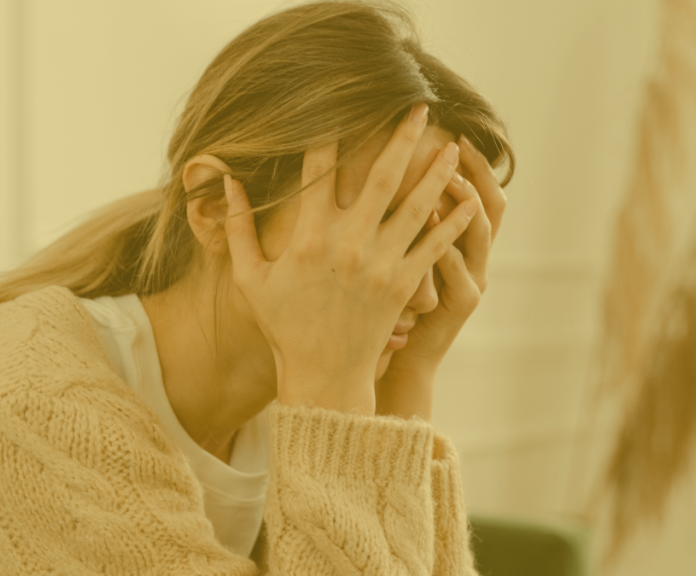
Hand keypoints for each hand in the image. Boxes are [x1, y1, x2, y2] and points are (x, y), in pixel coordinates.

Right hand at [222, 103, 481, 415]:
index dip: (329, 134)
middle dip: (402, 137)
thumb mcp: (250, 278)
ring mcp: (381, 263)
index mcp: (309, 237)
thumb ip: (237, 228)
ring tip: (453, 145)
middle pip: (382, 176)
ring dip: (436, 172)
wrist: (323, 375)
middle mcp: (349, 243)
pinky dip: (454, 222)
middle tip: (419, 107)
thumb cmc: (284, 326)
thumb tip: (226, 182)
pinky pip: (435, 246)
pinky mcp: (404, 284)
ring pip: (417, 206)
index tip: (339, 106)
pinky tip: (469, 200)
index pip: (319, 171)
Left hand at [375, 134, 506, 420]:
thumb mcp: (401, 260)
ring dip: (464, 202)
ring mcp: (472, 280)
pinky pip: (458, 270)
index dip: (472, 163)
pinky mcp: (460, 304)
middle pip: (491, 203)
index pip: (475, 191)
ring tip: (448, 176)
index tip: (453, 131)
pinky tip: (431, 223)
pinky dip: (447, 245)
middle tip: (456, 142)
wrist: (397, 360)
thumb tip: (384, 173)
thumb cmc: (389, 309)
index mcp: (460, 243)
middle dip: (477, 171)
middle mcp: (474, 258)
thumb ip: (399, 221)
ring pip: (479, 233)